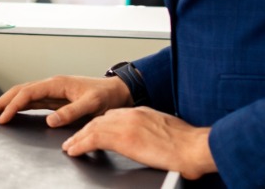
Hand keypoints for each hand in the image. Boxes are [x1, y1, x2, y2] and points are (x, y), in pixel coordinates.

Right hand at [0, 75, 130, 126]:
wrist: (116, 91)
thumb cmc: (105, 95)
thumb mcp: (91, 105)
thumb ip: (71, 112)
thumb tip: (49, 120)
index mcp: (56, 83)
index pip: (27, 93)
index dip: (13, 105)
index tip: (3, 118)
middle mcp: (50, 85)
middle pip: (18, 91)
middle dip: (0, 103)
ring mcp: (50, 91)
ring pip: (21, 95)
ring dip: (5, 104)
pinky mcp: (53, 98)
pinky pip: (29, 101)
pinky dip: (16, 106)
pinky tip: (10, 112)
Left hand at [61, 107, 215, 179]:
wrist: (194, 147)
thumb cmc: (190, 146)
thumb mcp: (169, 133)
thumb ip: (155, 135)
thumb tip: (153, 144)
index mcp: (143, 113)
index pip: (114, 116)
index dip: (101, 124)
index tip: (94, 131)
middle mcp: (131, 114)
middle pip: (100, 120)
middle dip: (86, 130)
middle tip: (75, 139)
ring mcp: (126, 124)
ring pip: (92, 128)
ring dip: (78, 138)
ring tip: (69, 146)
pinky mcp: (122, 137)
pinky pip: (93, 139)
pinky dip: (80, 144)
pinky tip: (73, 151)